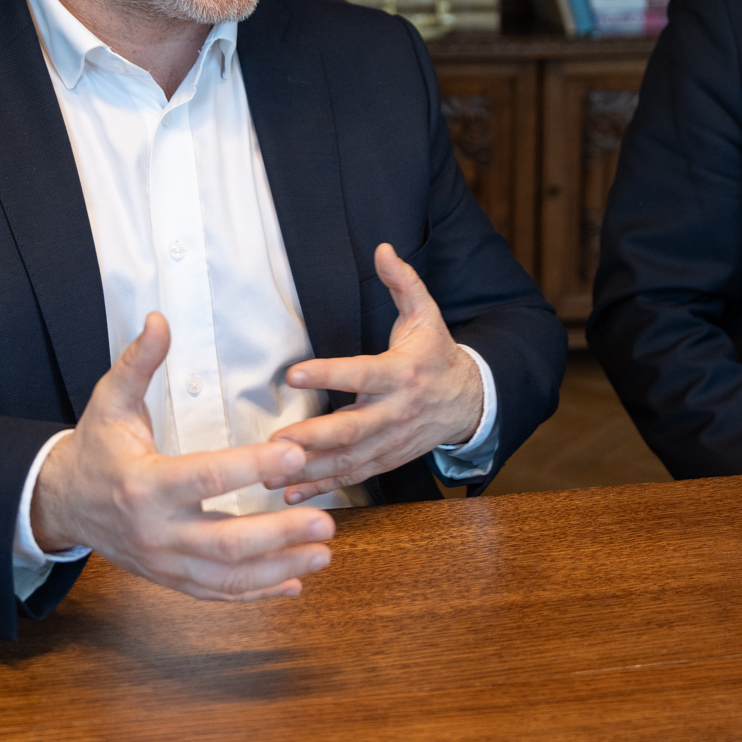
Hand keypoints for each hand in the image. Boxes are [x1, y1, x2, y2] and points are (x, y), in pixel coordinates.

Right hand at [30, 313, 335, 599]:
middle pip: (224, 541)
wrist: (63, 504)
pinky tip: (294, 582)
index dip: (251, 469)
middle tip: (326, 521)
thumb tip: (159, 319)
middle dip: (279, 534)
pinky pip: (217, 593)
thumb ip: (139, 362)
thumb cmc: (96, 447)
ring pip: (227, 576)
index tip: (294, 454)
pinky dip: (257, 592)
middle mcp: (156, 530)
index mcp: (145, 484)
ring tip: (324, 554)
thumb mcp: (110, 401)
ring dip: (279, 568)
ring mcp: (164, 561)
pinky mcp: (170, 578)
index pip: (205, 477)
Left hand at [266, 243, 484, 503]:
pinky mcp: (387, 459)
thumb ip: (403, 283)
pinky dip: (322, 487)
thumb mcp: (426, 314)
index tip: (293, 374)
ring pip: (350, 460)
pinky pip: (353, 477)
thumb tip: (383, 249)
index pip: (362, 374)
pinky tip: (290, 493)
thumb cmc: (437, 353)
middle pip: (353, 428)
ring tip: (271, 472)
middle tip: (276, 441)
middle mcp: (397, 411)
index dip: (328, 374)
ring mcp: (393, 440)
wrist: (470, 400)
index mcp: (403, 373)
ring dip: (310, 470)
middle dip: (314, 438)